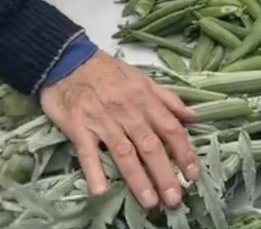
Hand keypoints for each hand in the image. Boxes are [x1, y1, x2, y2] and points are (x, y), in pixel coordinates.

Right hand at [39, 51, 196, 207]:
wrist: (67, 60)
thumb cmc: (108, 70)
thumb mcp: (143, 78)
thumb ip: (168, 99)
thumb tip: (193, 116)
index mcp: (145, 99)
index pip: (170, 128)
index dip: (184, 152)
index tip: (192, 174)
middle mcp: (127, 111)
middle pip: (150, 145)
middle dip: (164, 173)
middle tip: (174, 198)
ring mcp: (102, 120)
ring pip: (124, 152)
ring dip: (138, 179)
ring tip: (149, 201)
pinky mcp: (78, 126)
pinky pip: (87, 152)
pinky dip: (94, 171)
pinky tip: (101, 191)